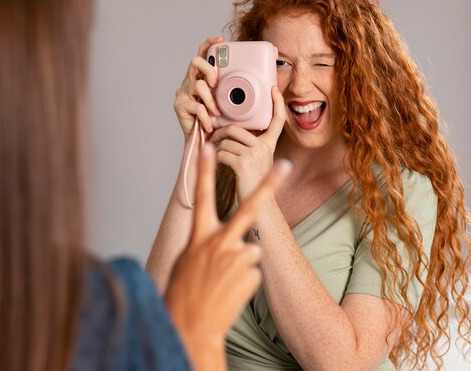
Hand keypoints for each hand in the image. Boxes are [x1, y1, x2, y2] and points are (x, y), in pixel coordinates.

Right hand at [165, 142, 290, 370]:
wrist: (193, 325)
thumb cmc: (184, 290)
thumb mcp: (188, 260)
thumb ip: (209, 242)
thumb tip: (235, 238)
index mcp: (200, 235)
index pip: (202, 196)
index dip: (204, 170)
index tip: (208, 146)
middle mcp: (220, 241)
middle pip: (249, 207)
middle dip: (268, 185)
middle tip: (286, 165)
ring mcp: (238, 258)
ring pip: (251, 249)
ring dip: (241, 263)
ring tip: (224, 282)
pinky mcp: (252, 274)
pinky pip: (253, 270)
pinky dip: (245, 279)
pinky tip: (231, 291)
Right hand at [174, 36, 222, 137]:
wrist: (204, 143)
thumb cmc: (218, 122)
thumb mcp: (228, 104)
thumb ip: (232, 92)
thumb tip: (249, 83)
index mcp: (201, 77)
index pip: (203, 54)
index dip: (209, 44)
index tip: (221, 40)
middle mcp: (190, 81)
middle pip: (196, 62)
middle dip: (209, 69)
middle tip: (216, 83)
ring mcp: (183, 93)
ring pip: (198, 85)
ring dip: (210, 99)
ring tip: (217, 112)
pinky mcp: (179, 105)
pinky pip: (196, 106)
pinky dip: (206, 117)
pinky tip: (210, 124)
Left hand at [210, 86, 286, 199]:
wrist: (259, 208)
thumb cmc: (253, 183)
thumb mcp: (258, 161)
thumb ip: (251, 145)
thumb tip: (231, 130)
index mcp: (269, 145)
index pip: (277, 120)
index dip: (276, 104)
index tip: (273, 89)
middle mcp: (264, 147)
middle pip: (237, 128)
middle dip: (221, 132)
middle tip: (214, 138)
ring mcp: (254, 154)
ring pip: (226, 141)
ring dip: (217, 149)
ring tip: (219, 158)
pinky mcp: (243, 163)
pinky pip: (222, 152)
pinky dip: (216, 160)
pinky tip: (220, 167)